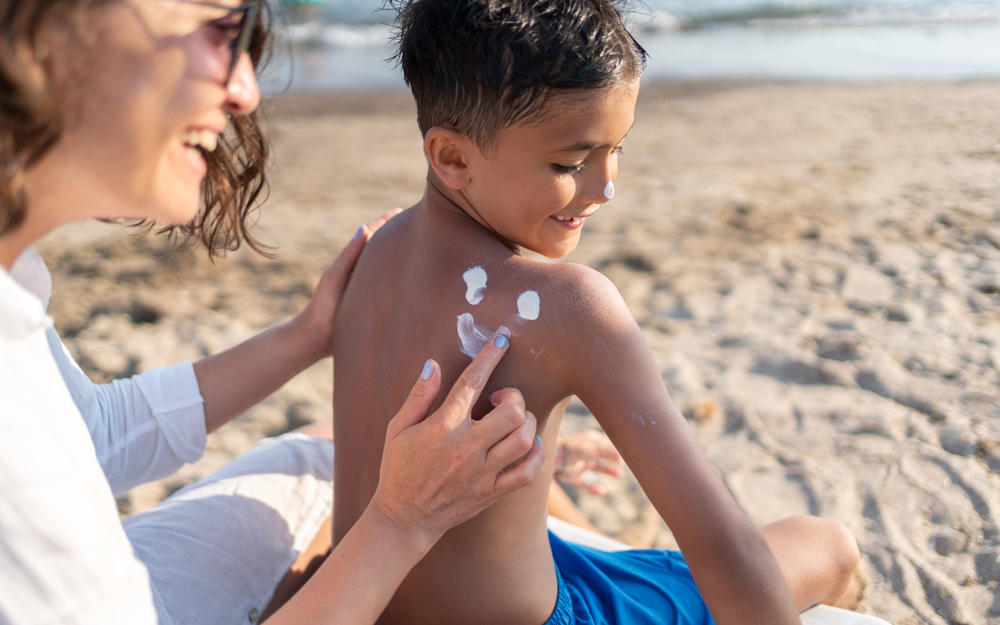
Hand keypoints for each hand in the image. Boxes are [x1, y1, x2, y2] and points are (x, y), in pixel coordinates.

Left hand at [295, 208, 402, 357]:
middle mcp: (360, 272)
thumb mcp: (335, 277)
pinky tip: (409, 281)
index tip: (401, 210)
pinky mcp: (369, 304)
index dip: (385, 222)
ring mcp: (365, 288)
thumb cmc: (323, 306)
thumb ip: (349, 255)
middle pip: (381, 248)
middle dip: (396, 236)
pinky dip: (398, 278)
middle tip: (417, 224)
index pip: (371, 235)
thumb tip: (363, 227)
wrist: (315, 337)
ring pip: (385, 267)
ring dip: (398, 256)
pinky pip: (388, 286)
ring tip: (418, 248)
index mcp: (352, 262)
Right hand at [369, 334, 543, 550]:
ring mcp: (483, 472)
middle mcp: (467, 448)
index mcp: (443, 428)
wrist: (404, 518)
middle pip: (511, 411)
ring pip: (524, 439)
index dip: (490, 356)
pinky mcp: (493, 492)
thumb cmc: (398, 469)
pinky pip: (527, 472)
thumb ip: (419, 396)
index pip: (472, 382)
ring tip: (513, 420)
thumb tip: (434, 365)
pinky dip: (536, 454)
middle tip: (501, 399)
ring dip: (526, 422)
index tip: (502, 340)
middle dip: (514, 396)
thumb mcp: (398, 429)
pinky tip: (527, 445)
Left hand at [554, 430, 624, 494]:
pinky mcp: (574, 476)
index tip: (628, 454)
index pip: (606, 444)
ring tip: (620, 475)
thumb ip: (610, 450)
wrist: (556, 458)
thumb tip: (623, 454)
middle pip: (603, 456)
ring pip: (597, 468)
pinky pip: (586, 483)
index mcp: (590, 442)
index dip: (616, 450)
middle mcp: (585, 452)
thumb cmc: (577, 448)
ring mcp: (579, 464)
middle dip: (614, 460)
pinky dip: (594, 488)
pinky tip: (603, 491)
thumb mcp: (596, 447)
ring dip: (608, 471)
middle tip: (625, 465)